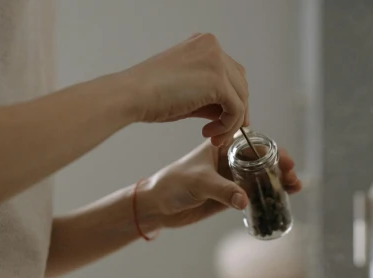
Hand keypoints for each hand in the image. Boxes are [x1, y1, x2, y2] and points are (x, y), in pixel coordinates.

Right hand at [122, 33, 248, 145]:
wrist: (131, 95)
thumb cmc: (150, 94)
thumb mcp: (188, 91)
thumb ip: (211, 97)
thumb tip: (231, 113)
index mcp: (204, 44)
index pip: (232, 73)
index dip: (232, 99)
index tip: (223, 122)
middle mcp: (213, 47)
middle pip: (240, 84)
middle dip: (235, 112)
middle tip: (219, 133)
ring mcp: (217, 62)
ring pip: (241, 98)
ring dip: (231, 123)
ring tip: (213, 137)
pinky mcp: (218, 81)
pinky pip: (236, 109)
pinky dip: (228, 126)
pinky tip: (209, 133)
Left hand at [137, 140, 300, 229]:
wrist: (157, 205)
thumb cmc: (172, 183)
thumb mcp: (198, 182)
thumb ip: (222, 190)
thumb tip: (245, 200)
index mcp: (223, 146)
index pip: (254, 144)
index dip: (274, 151)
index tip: (285, 160)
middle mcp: (230, 160)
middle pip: (264, 161)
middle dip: (281, 167)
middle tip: (292, 176)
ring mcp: (232, 179)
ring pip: (262, 178)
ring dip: (279, 182)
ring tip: (295, 188)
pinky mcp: (231, 196)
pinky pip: (255, 195)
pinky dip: (269, 197)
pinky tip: (281, 201)